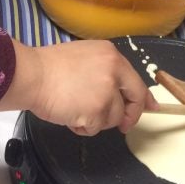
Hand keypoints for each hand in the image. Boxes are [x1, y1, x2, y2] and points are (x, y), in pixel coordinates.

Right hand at [0, 39, 154, 135]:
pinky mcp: (97, 112)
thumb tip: (120, 92)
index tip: (152, 108)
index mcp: (111, 55)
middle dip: (128, 116)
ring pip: (114, 118)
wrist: (32, 75)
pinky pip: (97, 128)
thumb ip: (105, 71)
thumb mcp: (84, 57)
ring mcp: (106, 92)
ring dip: (97, 120)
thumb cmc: (50, 67)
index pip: (136, 80)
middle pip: (132, 101)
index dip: (144, 98)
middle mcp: (113, 71)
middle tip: (122, 125)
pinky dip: (84, 127)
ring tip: (75, 108)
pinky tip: (70, 115)